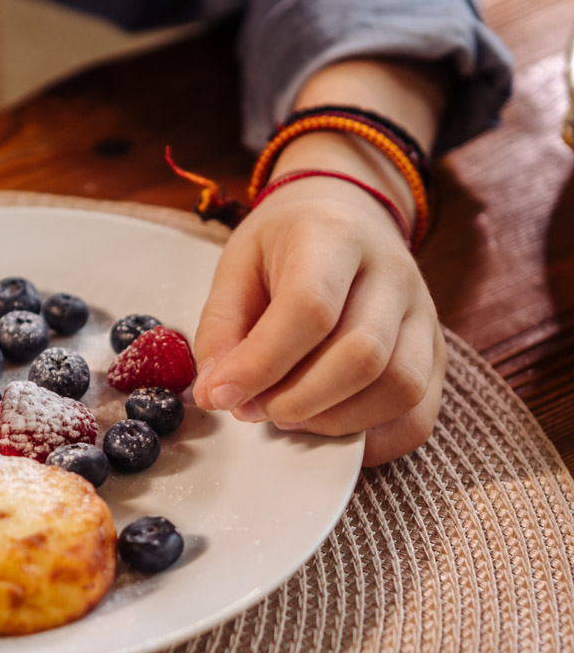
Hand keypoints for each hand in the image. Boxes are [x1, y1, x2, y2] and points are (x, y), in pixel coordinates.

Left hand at [190, 176, 444, 466]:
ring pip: (398, 387)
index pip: (310, 308)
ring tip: (283, 415)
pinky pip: (420, 412)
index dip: (262, 363)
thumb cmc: (285, 243)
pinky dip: (374, 438)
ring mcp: (423, 312)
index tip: (220, 395)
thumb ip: (222, 328)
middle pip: (361, 356)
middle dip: (295, 399)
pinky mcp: (434, 349)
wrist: (348, 214)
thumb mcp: (237, 265)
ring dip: (332, 420)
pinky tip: (326, 427)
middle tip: (249, 409)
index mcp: (334, 236)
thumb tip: (217, 393)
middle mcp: (392, 272)